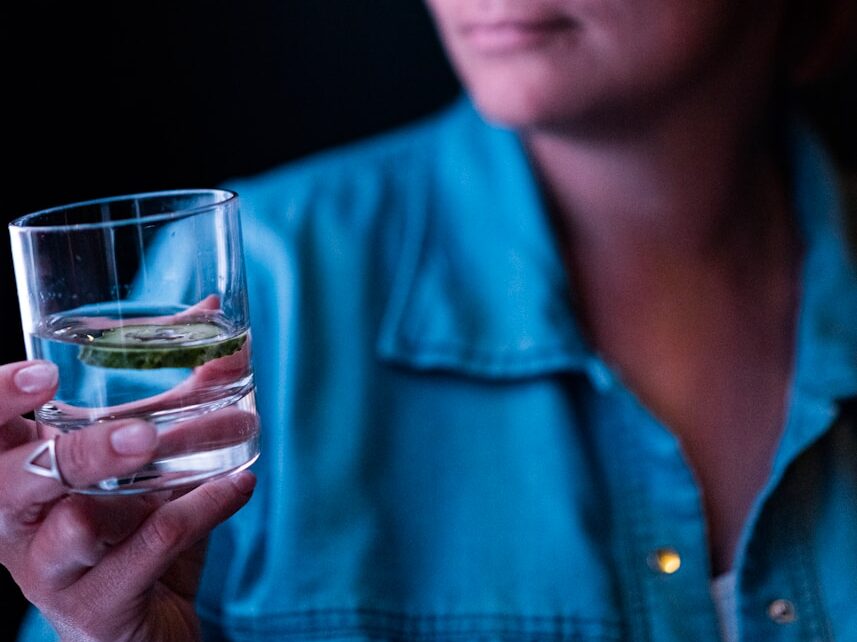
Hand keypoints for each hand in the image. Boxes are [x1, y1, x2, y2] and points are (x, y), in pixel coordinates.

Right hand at [0, 360, 254, 641]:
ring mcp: (53, 572)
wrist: (148, 625)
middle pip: (16, 483)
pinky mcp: (97, 606)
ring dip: (144, 486)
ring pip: (76, 525)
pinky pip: (149, 550)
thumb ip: (178, 391)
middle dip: (79, 451)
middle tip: (141, 432)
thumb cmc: (134, 531)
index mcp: (19, 478)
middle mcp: (20, 526)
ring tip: (196, 453)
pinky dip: (200, 510)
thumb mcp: (150, 458)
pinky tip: (238, 484)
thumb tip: (216, 308)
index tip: (42, 374)